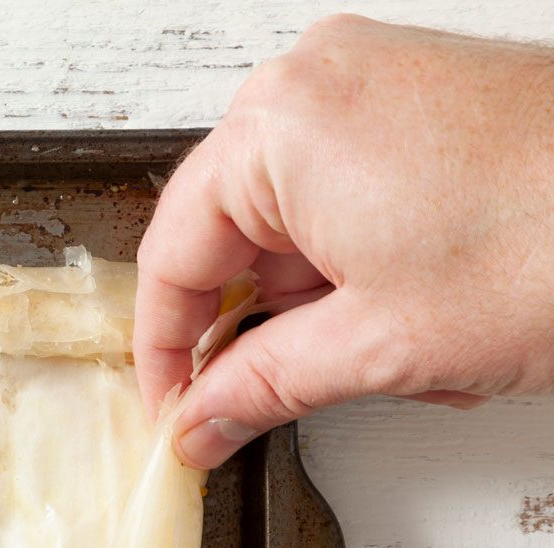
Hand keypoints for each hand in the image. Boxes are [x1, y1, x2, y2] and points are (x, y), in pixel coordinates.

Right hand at [136, 15, 553, 467]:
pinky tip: (425, 311)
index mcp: (279, 126)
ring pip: (296, 214)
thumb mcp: (382, 347)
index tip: (177, 413)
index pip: (175, 255)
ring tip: (403, 355)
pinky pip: (352, 181)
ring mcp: (377, 74)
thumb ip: (264, 386)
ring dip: (325, 299)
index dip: (170, 352)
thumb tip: (202, 421)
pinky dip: (367, 256)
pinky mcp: (429, 90)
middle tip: (272, 401)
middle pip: (231, 230)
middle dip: (261, 324)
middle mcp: (317, 79)